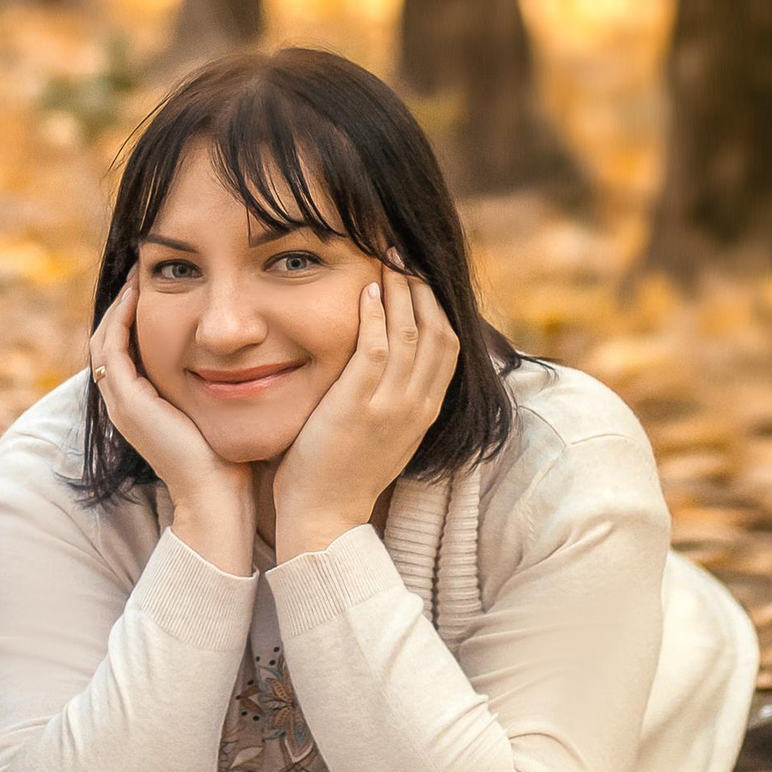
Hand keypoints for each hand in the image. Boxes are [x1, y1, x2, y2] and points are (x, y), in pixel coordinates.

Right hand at [89, 268, 254, 573]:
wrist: (219, 500)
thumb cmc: (232, 461)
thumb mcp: (223, 411)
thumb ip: (223, 383)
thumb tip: (251, 354)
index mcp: (144, 405)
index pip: (128, 349)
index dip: (137, 314)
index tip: (160, 282)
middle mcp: (125, 403)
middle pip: (110, 338)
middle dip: (123, 301)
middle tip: (141, 266)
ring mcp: (121, 403)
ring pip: (105, 338)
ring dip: (119, 302)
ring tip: (138, 270)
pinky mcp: (128, 401)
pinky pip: (112, 348)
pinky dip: (121, 317)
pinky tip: (140, 292)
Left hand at [269, 264, 458, 560]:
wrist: (325, 517)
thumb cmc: (343, 473)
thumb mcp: (383, 433)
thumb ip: (391, 398)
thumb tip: (387, 364)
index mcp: (425, 411)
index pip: (447, 346)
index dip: (436, 306)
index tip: (418, 275)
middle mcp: (417, 406)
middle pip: (437, 332)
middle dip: (423, 287)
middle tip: (403, 254)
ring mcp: (391, 406)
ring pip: (410, 334)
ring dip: (401, 291)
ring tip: (386, 260)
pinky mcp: (359, 407)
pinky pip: (375, 349)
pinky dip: (375, 316)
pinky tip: (366, 292)